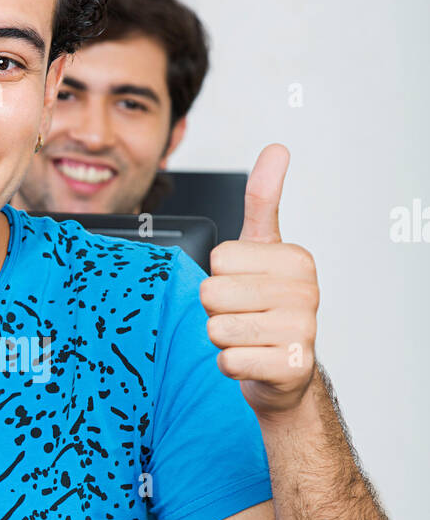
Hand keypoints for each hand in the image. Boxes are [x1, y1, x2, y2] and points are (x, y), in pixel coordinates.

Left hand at [199, 144, 318, 416]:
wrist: (284, 369)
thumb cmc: (267, 306)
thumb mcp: (263, 248)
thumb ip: (264, 199)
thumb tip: (276, 150)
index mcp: (296, 259)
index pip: (219, 259)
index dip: (219, 277)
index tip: (242, 287)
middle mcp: (306, 292)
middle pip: (214, 293)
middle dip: (216, 310)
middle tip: (240, 316)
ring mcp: (302, 331)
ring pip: (218, 329)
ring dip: (221, 338)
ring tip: (245, 337)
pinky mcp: (291, 368)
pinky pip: (229, 361)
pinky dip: (229, 365)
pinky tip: (250, 359)